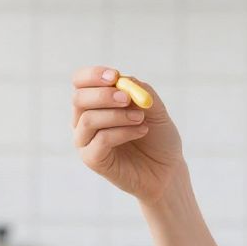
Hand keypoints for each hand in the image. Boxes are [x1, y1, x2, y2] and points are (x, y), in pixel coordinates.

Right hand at [70, 66, 183, 202]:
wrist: (167, 169)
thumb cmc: (158, 137)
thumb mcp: (154, 108)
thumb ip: (140, 91)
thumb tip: (122, 80)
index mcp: (95, 103)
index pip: (80, 82)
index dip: (93, 75)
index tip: (114, 76)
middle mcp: (84, 120)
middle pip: (79, 99)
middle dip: (103, 95)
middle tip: (127, 98)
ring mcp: (86, 141)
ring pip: (88, 119)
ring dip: (117, 115)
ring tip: (140, 119)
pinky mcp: (92, 160)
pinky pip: (101, 140)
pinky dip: (123, 132)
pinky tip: (141, 132)